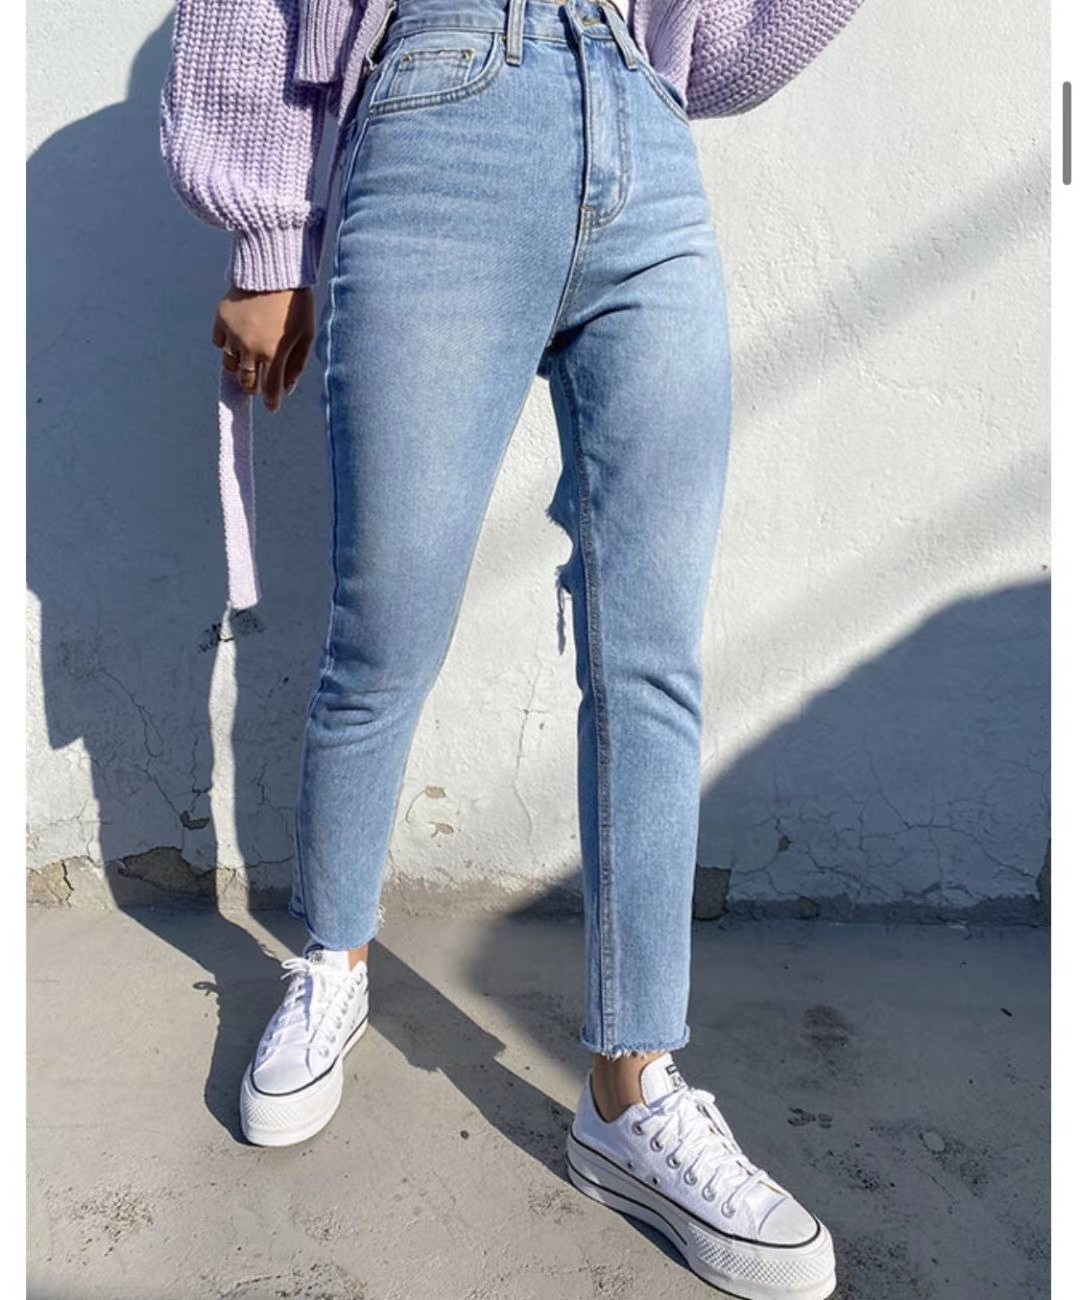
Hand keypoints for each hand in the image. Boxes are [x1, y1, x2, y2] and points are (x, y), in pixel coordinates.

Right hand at [212, 285, 314, 413]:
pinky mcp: (221, 318)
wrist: (274, 269)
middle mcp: (250, 347)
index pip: (269, 390)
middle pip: (246, 382)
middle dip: (254, 388)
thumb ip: (297, 365)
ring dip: (240, 368)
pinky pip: (219, 343)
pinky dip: (227, 346)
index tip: (273, 406)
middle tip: (260, 385)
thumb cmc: (296, 304)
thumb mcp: (306, 335)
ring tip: (249, 360)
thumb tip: (287, 388)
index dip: (272, 402)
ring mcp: (233, 333)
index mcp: (274, 352)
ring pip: (229, 365)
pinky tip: (239, 339)